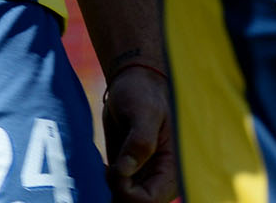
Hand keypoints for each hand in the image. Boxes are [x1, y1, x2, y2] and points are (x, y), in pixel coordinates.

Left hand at [102, 63, 177, 202]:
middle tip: (107, 168)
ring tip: (105, 164)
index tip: (115, 171)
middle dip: (117, 191)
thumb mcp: (144, 111)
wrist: (134, 83)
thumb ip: (139, 141)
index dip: (128, 192)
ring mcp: (144, 177)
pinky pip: (117, 190)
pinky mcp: (129, 172)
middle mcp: (160, 177)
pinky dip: (106, 184)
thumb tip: (124, 171)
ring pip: (124, 200)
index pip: (150, 200)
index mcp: (173, 167)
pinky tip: (102, 165)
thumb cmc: (144, 93)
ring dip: (110, 188)